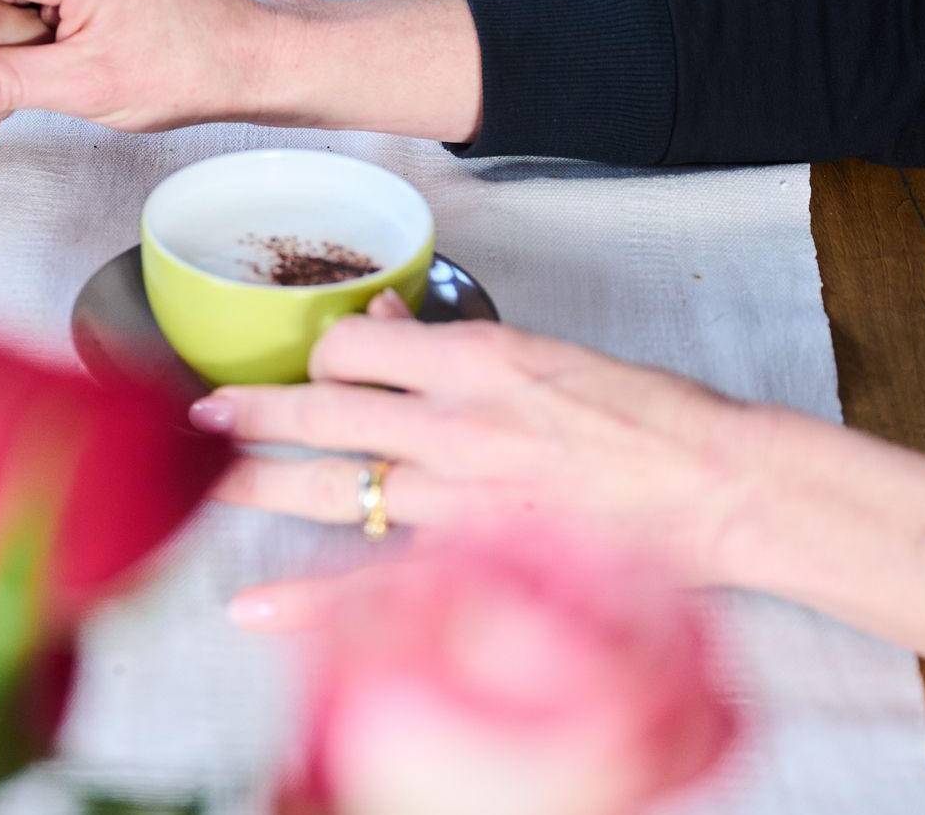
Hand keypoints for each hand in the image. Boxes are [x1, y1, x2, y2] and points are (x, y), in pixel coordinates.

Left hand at [188, 294, 759, 589]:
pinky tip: (252, 607)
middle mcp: (455, 424)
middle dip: (251, 411)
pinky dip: (307, 599)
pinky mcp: (476, 559)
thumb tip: (380, 317)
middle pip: (322, 411)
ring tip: (203, 476)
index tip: (312, 364)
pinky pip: (374, 583)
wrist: (721, 487)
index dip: (321, 352)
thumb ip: (451, 341)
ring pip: (331, 487)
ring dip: (256, 482)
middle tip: (204, 411)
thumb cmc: (647, 416)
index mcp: (477, 359)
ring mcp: (461, 497)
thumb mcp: (545, 351)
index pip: (355, 345)